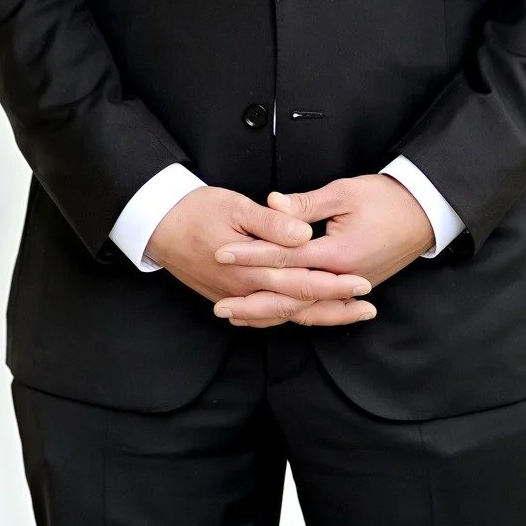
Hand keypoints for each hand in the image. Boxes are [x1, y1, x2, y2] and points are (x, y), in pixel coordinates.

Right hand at [147, 186, 375, 327]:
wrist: (157, 225)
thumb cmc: (196, 210)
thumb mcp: (235, 207)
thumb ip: (271, 223)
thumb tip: (303, 236)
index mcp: (250, 269)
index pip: (302, 282)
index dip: (334, 285)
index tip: (362, 284)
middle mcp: (244, 291)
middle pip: (298, 305)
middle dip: (335, 307)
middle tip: (368, 308)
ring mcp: (235, 298)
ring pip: (283, 315)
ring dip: (317, 316)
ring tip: (348, 315)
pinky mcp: (228, 298)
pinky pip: (264, 316)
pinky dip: (287, 318)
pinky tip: (303, 317)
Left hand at [213, 173, 434, 313]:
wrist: (425, 213)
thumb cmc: (386, 198)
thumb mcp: (345, 193)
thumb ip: (305, 205)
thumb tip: (271, 204)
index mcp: (338, 253)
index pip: (285, 257)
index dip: (251, 255)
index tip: (222, 254)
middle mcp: (343, 278)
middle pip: (290, 295)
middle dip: (253, 300)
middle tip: (220, 306)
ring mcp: (350, 287)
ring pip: (304, 309)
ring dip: (270, 314)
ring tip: (238, 318)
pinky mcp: (354, 288)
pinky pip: (319, 308)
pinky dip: (295, 314)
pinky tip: (274, 316)